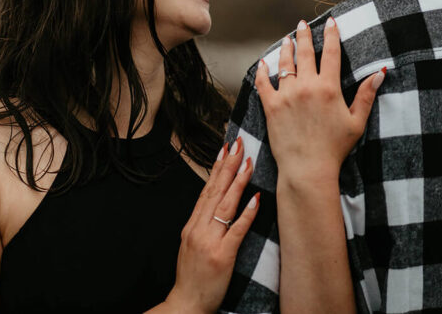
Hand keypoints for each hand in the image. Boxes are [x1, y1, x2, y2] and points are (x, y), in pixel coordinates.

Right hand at [165, 137, 259, 312]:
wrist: (186, 304)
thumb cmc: (192, 277)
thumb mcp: (192, 246)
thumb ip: (203, 226)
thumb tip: (216, 206)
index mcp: (192, 225)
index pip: (206, 190)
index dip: (217, 168)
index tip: (225, 149)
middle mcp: (198, 229)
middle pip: (215, 191)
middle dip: (228, 166)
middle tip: (238, 144)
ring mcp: (210, 242)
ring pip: (225, 205)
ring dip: (238, 182)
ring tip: (248, 162)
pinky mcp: (222, 256)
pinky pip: (236, 230)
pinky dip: (246, 213)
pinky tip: (255, 199)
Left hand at [255, 17, 383, 182]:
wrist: (308, 168)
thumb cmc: (335, 147)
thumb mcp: (356, 121)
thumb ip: (367, 95)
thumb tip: (380, 72)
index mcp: (328, 87)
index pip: (331, 53)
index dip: (331, 35)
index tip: (330, 22)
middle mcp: (306, 86)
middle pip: (305, 53)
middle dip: (304, 35)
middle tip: (303, 24)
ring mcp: (286, 95)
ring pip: (285, 64)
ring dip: (286, 49)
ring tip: (287, 39)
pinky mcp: (271, 106)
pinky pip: (263, 83)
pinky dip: (262, 72)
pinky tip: (263, 63)